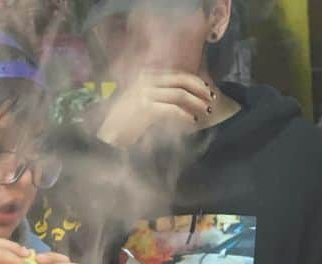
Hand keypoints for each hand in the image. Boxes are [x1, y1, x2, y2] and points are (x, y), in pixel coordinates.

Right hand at [97, 71, 213, 148]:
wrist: (110, 132)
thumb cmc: (128, 120)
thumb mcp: (145, 101)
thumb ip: (161, 95)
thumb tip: (185, 97)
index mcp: (148, 74)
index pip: (178, 73)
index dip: (196, 81)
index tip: (208, 90)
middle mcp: (147, 79)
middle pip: (181, 80)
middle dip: (199, 90)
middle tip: (211, 100)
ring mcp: (145, 92)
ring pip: (179, 94)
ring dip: (195, 103)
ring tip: (205, 111)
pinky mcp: (145, 107)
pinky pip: (171, 109)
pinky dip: (184, 114)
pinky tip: (192, 121)